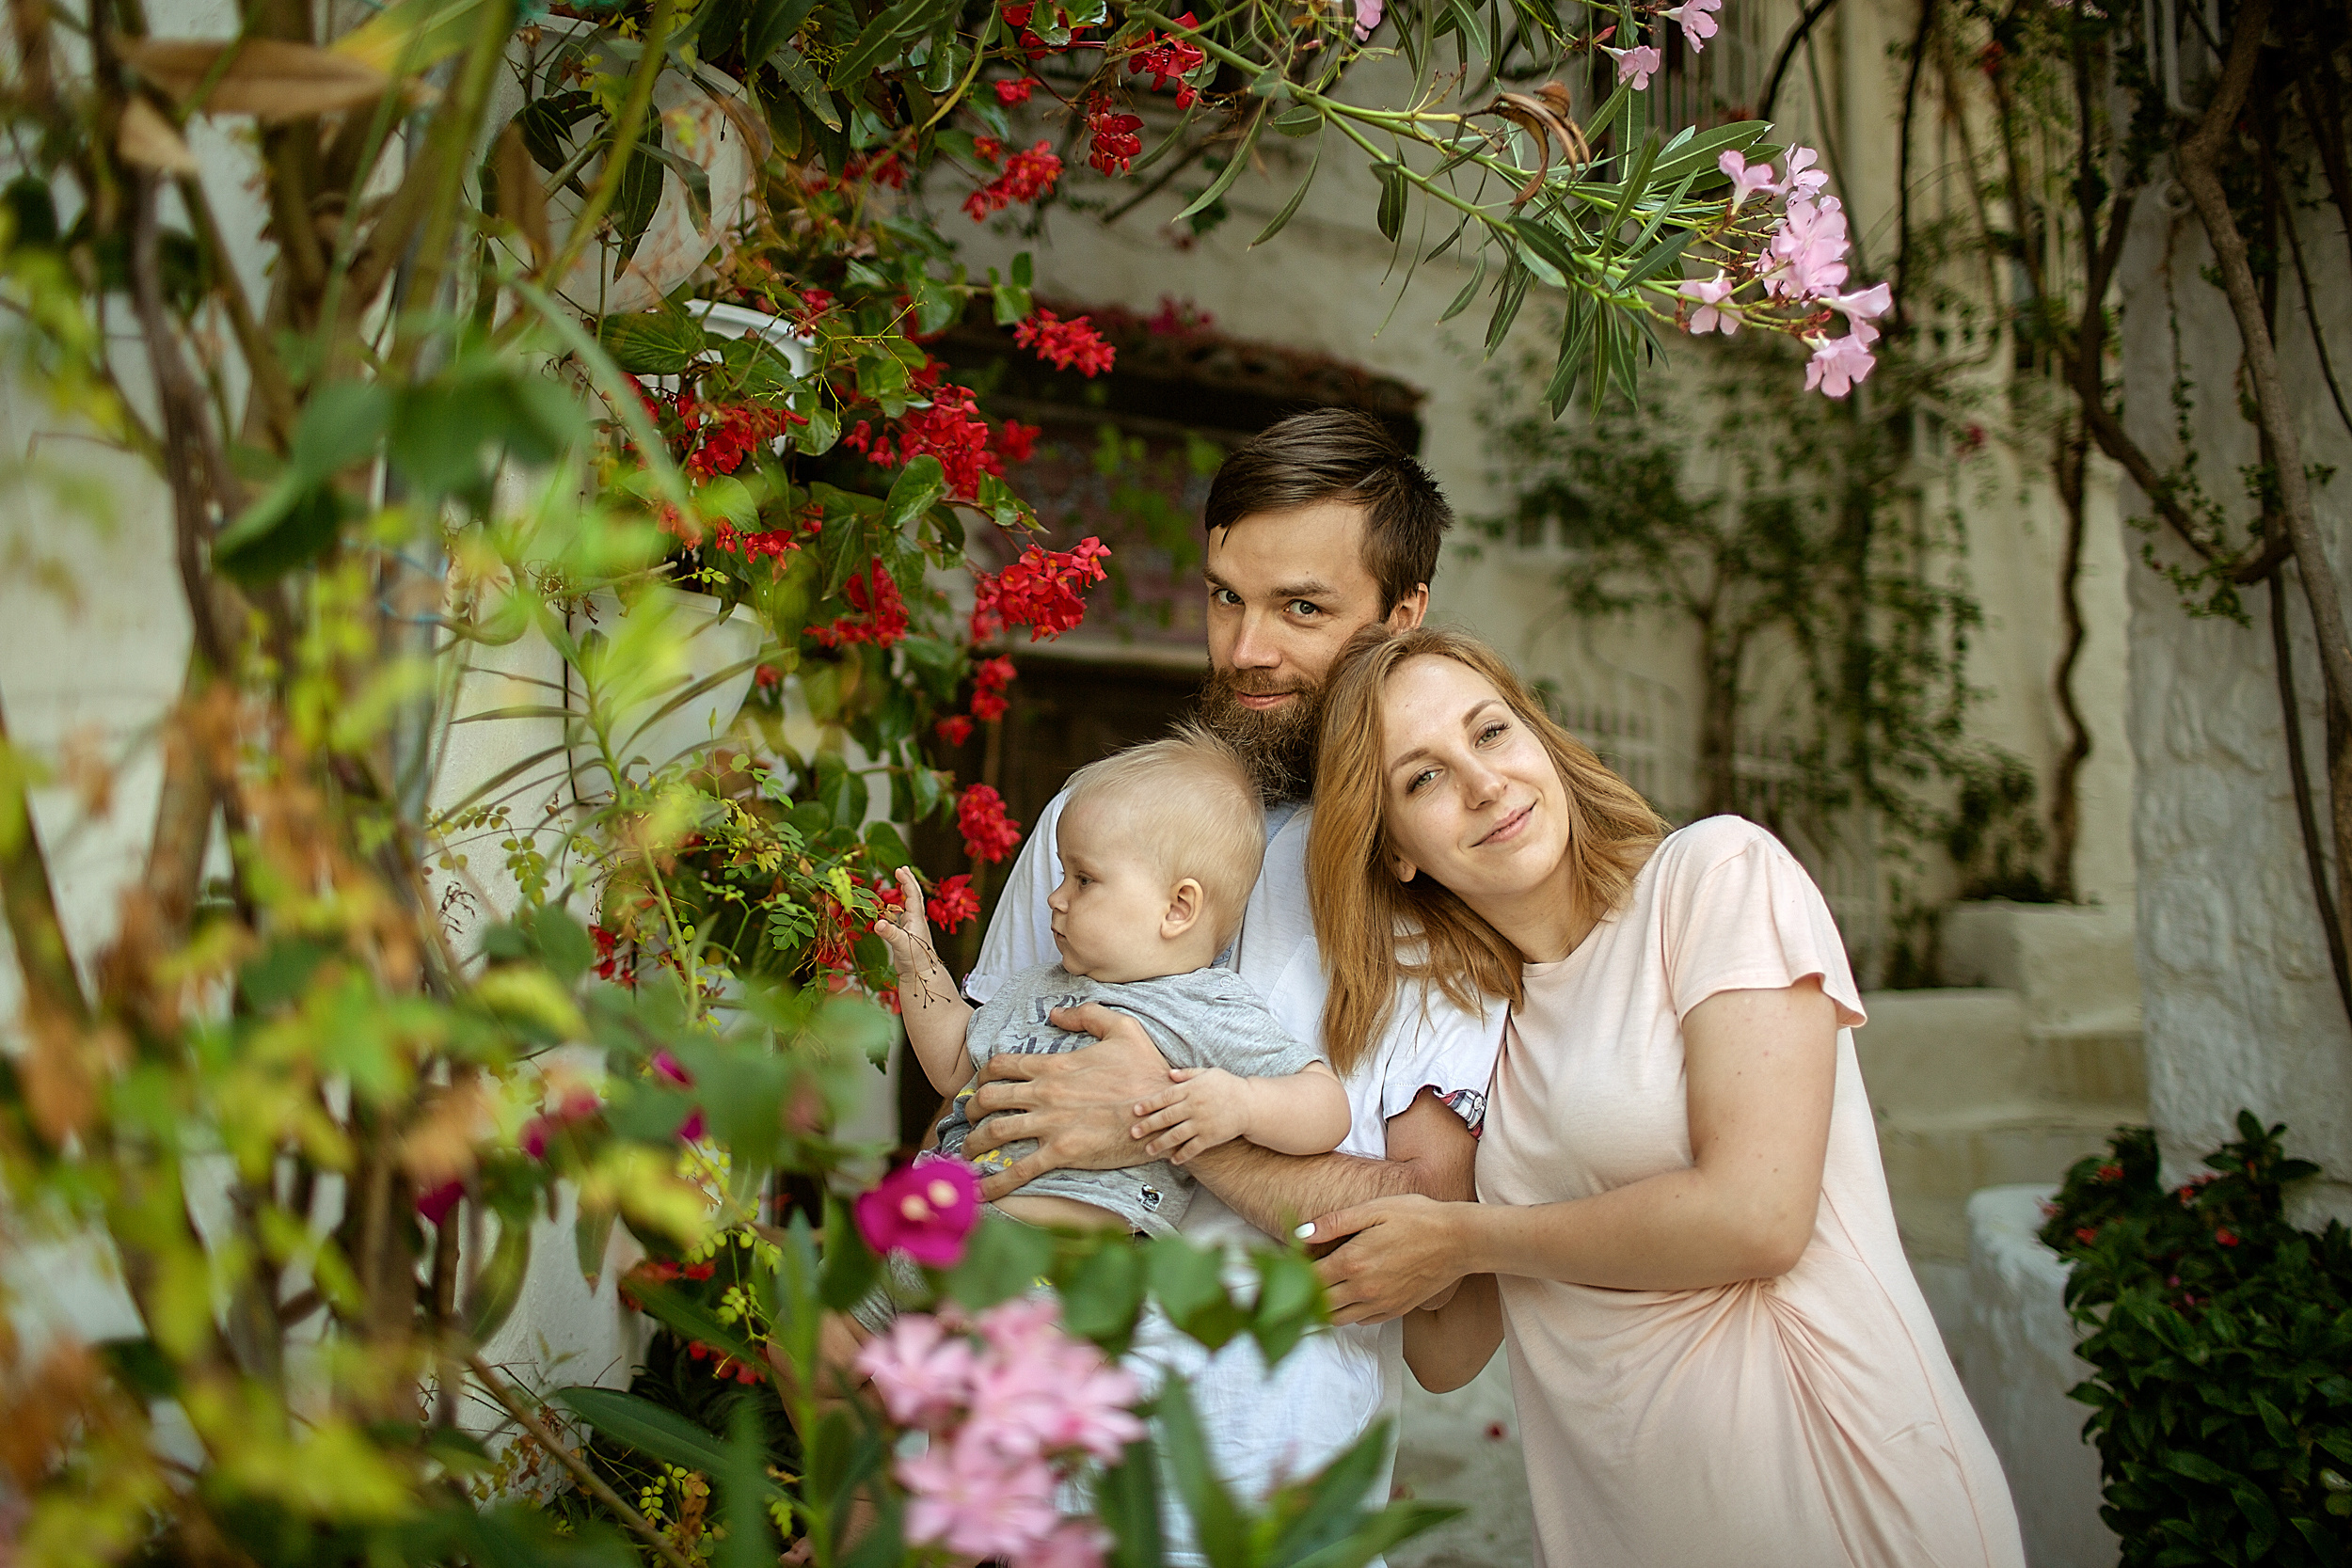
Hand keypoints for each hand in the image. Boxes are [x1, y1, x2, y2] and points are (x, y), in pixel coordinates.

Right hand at [873, 868, 955, 1012]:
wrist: (922, 975)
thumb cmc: (915, 960)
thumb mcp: (901, 945)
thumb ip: (890, 934)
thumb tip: (878, 924)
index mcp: (916, 919)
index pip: (912, 895)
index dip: (906, 881)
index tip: (900, 869)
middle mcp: (915, 921)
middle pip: (913, 896)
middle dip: (907, 882)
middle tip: (901, 869)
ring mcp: (911, 928)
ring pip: (907, 906)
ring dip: (903, 893)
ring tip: (899, 882)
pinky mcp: (905, 936)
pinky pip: (900, 917)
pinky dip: (895, 910)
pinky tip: (890, 909)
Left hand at [960, 1004, 1172, 1199]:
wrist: (1165, 1111)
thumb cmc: (1147, 1070)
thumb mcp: (1122, 1028)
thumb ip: (1087, 1015)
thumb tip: (1055, 1014)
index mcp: (1054, 1066)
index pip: (1001, 1065)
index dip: (982, 1075)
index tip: (978, 1085)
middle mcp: (1045, 1093)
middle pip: (989, 1098)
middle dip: (971, 1109)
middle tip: (968, 1118)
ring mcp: (1051, 1124)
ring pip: (995, 1132)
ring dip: (973, 1143)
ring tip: (966, 1152)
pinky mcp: (1062, 1152)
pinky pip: (1020, 1169)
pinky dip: (996, 1181)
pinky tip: (981, 1191)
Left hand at [1128, 1066, 1250, 1165]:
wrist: (1250, 1104)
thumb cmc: (1228, 1085)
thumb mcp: (1208, 1073)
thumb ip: (1187, 1073)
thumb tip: (1169, 1074)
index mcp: (1192, 1090)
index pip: (1165, 1097)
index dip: (1149, 1104)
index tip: (1135, 1111)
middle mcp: (1194, 1107)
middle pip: (1166, 1117)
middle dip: (1148, 1125)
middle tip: (1133, 1132)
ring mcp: (1202, 1123)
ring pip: (1176, 1135)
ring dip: (1161, 1143)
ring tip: (1148, 1149)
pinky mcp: (1211, 1137)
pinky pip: (1193, 1148)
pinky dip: (1183, 1155)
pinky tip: (1173, 1160)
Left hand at [1304, 1193, 1473, 1325]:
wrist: (1459, 1240)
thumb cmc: (1417, 1217)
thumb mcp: (1374, 1209)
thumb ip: (1335, 1223)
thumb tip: (1299, 1234)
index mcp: (1353, 1262)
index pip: (1308, 1279)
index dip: (1292, 1274)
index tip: (1286, 1265)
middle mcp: (1363, 1289)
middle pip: (1318, 1304)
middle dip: (1303, 1295)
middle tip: (1296, 1281)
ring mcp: (1381, 1303)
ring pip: (1337, 1318)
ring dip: (1324, 1307)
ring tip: (1319, 1290)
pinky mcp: (1396, 1310)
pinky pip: (1361, 1320)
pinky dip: (1349, 1311)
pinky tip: (1350, 1293)